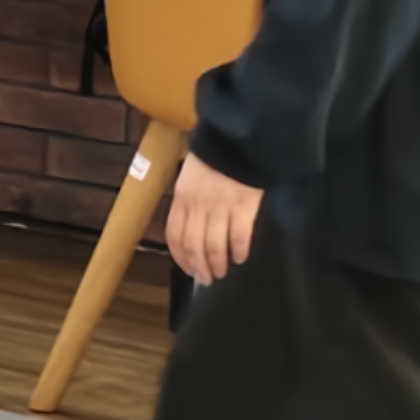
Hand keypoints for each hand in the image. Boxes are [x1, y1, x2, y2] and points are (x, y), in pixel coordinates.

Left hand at [166, 153, 261, 282]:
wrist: (237, 140)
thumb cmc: (214, 157)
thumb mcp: (190, 177)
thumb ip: (188, 201)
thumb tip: (189, 225)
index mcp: (182, 197)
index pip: (175, 234)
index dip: (180, 255)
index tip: (187, 268)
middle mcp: (198, 205)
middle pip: (194, 244)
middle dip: (198, 265)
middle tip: (206, 279)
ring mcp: (221, 207)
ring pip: (214, 244)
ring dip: (217, 263)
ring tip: (221, 273)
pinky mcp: (244, 206)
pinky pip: (240, 235)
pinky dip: (239, 249)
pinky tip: (241, 257)